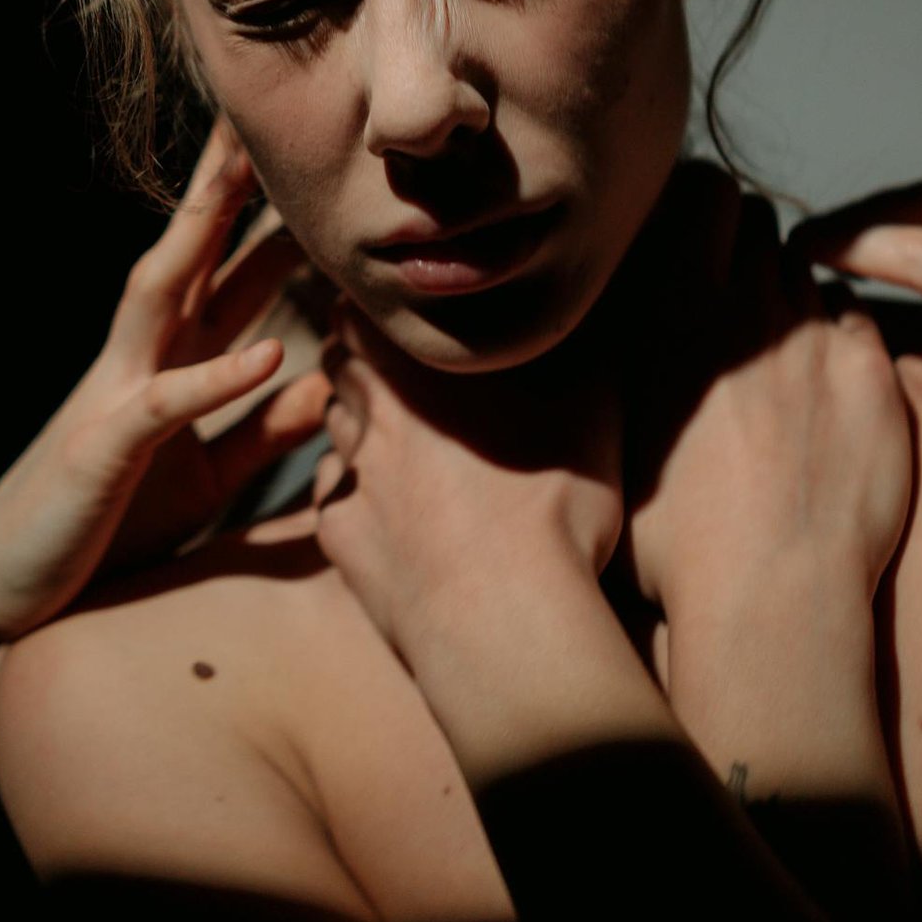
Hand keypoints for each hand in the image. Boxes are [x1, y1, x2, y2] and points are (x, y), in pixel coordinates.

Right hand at [0, 118, 327, 643]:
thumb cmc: (97, 530)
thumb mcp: (201, 480)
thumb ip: (259, 432)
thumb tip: (322, 385)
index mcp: (164, 364)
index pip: (219, 270)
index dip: (262, 214)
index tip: (308, 154)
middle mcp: (137, 361)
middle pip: (190, 253)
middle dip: (230, 185)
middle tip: (276, 112)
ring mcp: (113, 396)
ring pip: (162, 295)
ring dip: (207, 236)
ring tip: (257, 181)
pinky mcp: (103, 452)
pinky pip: (166, 406)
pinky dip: (218, 378)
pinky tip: (271, 351)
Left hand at [312, 303, 622, 663]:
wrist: (504, 613)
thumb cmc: (550, 495)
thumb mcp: (588, 400)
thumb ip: (577, 344)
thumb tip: (587, 309)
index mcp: (409, 364)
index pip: (356, 310)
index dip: (372, 309)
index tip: (394, 313)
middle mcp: (367, 412)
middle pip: (338, 366)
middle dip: (359, 362)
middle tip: (398, 370)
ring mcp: (350, 476)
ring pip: (335, 428)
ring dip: (357, 423)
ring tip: (398, 435)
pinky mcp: (341, 535)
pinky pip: (333, 494)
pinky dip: (353, 488)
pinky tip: (385, 498)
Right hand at [627, 185, 912, 631]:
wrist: (773, 596)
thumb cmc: (675, 540)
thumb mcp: (614, 437)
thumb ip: (619, 364)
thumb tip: (601, 333)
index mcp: (674, 309)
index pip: (701, 195)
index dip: (698, 207)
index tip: (689, 234)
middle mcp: (748, 306)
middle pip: (755, 223)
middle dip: (741, 244)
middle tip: (728, 292)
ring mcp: (816, 337)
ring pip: (803, 274)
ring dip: (785, 296)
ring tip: (770, 352)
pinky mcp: (872, 374)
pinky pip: (853, 320)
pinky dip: (835, 337)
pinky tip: (819, 383)